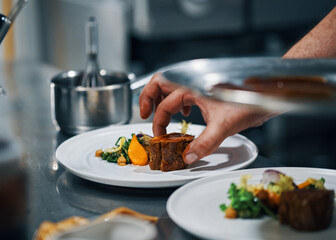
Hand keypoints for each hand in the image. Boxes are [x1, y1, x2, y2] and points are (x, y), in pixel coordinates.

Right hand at [139, 73, 274, 163]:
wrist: (268, 93)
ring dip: (161, 98)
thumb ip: (204, 143)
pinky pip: (185, 94)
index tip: (159, 135)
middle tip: (144, 113)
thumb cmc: (249, 101)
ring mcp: (199, 86)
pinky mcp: (207, 92)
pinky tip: (184, 115)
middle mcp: (192, 83)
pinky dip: (179, 103)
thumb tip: (188, 158)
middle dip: (148, 97)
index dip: (158, 121)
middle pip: (160, 83)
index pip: (165, 104)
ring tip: (157, 112)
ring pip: (172, 87)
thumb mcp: (224, 125)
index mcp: (191, 87)